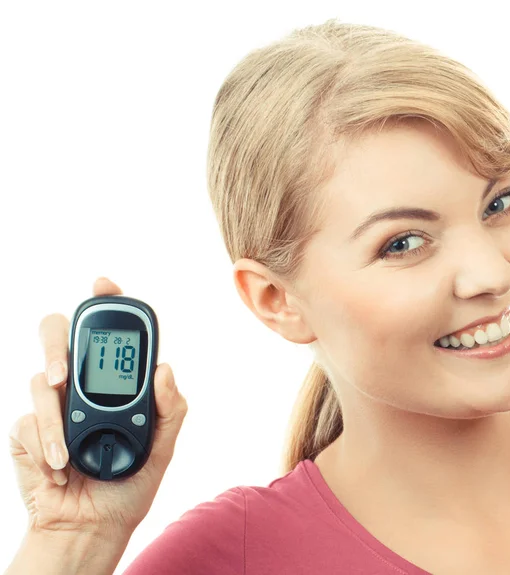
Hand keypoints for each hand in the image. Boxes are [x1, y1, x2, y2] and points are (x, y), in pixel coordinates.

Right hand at [8, 277, 188, 536]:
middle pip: (58, 335)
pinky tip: (61, 467)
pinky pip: (28, 418)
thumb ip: (170, 407)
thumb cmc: (129, 480)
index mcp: (116, 381)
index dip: (106, 303)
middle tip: (64, 372)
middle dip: (57, 342)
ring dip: (54, 418)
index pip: (110, 333)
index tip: (104, 286)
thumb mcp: (162, 445)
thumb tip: (164, 368)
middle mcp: (81, 383)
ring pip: (40, 379)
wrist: (93, 524)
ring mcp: (52, 403)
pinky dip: (46, 443)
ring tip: (69, 451)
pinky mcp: (28, 426)